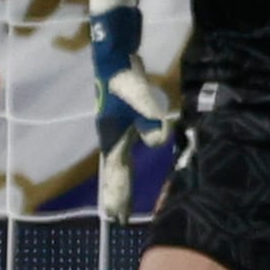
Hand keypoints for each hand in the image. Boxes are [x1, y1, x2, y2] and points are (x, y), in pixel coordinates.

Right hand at [90, 0, 173, 224]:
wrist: (112, 49)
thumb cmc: (124, 74)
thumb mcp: (140, 96)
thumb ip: (150, 117)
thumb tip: (158, 141)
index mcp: (113, 136)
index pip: (117, 173)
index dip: (118, 196)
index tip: (117, 220)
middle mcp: (111, 135)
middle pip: (115, 172)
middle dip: (116, 195)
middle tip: (117, 219)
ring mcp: (115, 127)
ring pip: (119, 161)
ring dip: (121, 180)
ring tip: (121, 200)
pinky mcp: (123, 117)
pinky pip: (126, 148)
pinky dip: (127, 161)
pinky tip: (134, 161)